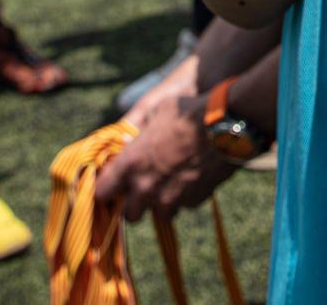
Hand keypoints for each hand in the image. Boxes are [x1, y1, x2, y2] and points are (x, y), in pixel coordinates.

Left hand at [96, 82, 233, 221]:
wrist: (225, 125)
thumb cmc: (187, 112)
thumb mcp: (156, 112)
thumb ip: (139, 134)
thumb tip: (130, 140)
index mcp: (130, 164)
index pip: (102, 192)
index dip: (107, 190)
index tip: (113, 187)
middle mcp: (146, 186)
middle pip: (130, 215)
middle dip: (137, 205)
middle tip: (145, 189)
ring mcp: (170, 198)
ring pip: (160, 215)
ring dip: (163, 203)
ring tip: (174, 183)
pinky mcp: (193, 202)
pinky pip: (185, 206)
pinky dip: (187, 197)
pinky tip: (195, 177)